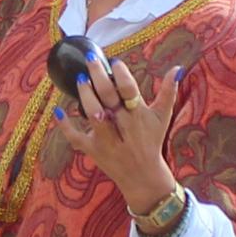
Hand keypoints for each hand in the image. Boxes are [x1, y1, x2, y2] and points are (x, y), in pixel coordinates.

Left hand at [66, 56, 182, 213]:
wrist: (142, 176)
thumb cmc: (152, 141)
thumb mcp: (163, 117)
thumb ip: (168, 91)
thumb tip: (177, 68)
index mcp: (139, 115)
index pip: (129, 90)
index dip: (121, 74)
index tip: (115, 62)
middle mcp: (122, 126)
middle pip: (108, 97)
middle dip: (98, 76)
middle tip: (91, 60)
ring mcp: (106, 139)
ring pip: (92, 114)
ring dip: (85, 95)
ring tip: (81, 78)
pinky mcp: (92, 149)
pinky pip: (75, 137)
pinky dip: (65, 125)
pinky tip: (58, 110)